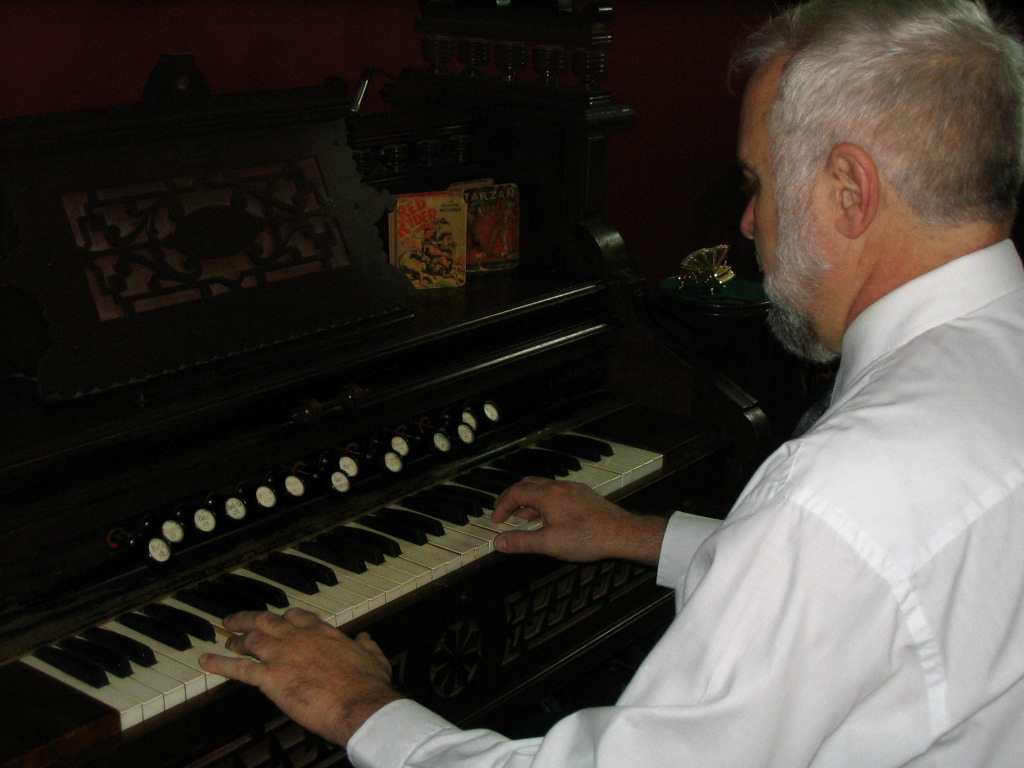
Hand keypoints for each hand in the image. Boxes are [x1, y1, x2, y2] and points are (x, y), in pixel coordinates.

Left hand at [199, 608, 401, 745]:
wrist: (359, 703)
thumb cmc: (368, 684)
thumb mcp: (374, 657)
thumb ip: (367, 645)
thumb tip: (366, 638)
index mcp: (323, 632)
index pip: (297, 615)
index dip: (284, 617)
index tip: (278, 619)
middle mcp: (298, 637)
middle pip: (266, 620)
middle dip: (249, 618)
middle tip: (236, 620)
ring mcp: (282, 656)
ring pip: (250, 640)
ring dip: (235, 639)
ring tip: (226, 640)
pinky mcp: (271, 678)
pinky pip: (238, 668)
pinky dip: (219, 663)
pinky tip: (206, 661)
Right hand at [492, 477, 667, 565]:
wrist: (622, 533)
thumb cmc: (588, 538)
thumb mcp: (549, 544)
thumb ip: (521, 542)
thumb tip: (499, 542)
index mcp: (548, 495)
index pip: (516, 493)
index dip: (502, 505)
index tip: (496, 520)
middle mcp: (560, 487)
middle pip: (528, 484)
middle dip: (513, 497)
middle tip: (504, 512)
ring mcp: (573, 489)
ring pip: (544, 488)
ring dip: (529, 500)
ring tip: (524, 517)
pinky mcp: (584, 495)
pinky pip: (557, 492)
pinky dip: (545, 501)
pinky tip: (549, 518)